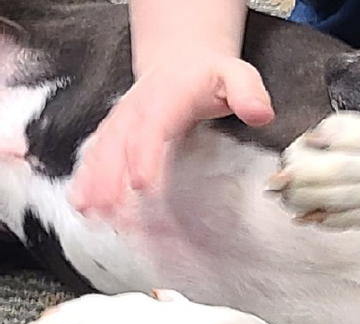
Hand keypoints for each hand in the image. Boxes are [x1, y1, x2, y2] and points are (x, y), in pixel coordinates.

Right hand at [70, 51, 273, 217]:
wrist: (182, 61)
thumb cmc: (211, 75)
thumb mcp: (238, 75)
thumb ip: (248, 93)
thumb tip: (260, 113)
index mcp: (167, 95)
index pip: (153, 126)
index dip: (144, 155)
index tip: (141, 183)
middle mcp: (138, 108)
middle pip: (120, 143)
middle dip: (110, 176)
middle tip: (107, 207)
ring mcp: (123, 121)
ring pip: (104, 150)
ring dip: (93, 180)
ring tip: (88, 210)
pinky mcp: (116, 133)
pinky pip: (98, 155)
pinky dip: (88, 178)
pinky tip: (82, 202)